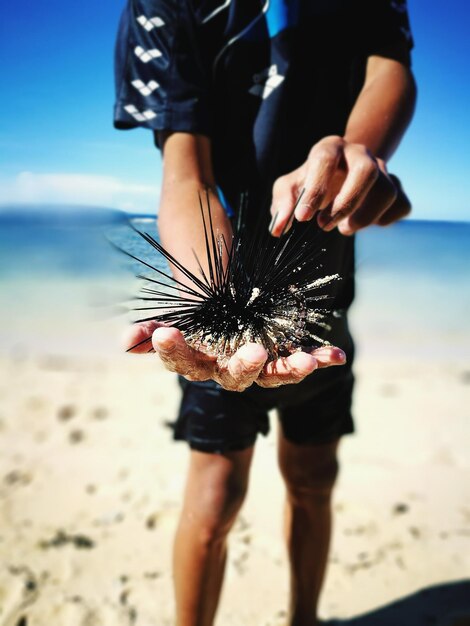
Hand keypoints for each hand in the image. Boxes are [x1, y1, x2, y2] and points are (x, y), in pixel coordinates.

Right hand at [125, 322, 345, 391]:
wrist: (225, 323)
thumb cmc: (197, 325)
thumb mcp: (176, 324)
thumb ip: (153, 332)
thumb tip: (127, 342)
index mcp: (200, 363)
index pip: (182, 362)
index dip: (174, 350)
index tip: (165, 332)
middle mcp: (229, 371)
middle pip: (235, 377)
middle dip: (244, 367)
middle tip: (253, 354)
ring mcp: (260, 367)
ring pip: (274, 375)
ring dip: (291, 368)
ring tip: (307, 361)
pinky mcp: (284, 358)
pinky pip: (302, 360)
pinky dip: (321, 359)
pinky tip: (337, 356)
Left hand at [270, 135, 410, 236]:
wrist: (341, 171)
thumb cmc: (310, 181)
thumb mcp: (289, 187)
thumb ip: (282, 204)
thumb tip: (279, 228)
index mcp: (330, 148)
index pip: (325, 160)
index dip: (314, 190)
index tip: (303, 218)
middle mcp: (359, 153)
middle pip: (366, 172)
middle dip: (346, 204)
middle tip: (325, 226)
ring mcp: (382, 169)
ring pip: (387, 191)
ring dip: (365, 217)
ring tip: (345, 228)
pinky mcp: (396, 186)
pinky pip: (401, 205)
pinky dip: (385, 220)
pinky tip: (367, 223)